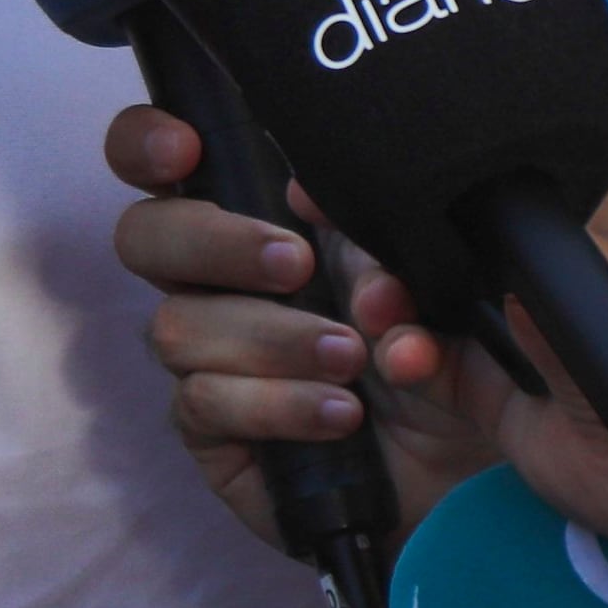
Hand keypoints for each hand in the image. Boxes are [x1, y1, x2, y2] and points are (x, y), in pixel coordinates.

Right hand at [103, 106, 500, 533]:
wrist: (464, 464)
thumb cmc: (435, 346)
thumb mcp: (419, 275)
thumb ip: (366, 232)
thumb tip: (304, 194)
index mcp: (254, 217)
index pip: (160, 161)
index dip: (147, 143)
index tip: (186, 149)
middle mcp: (213, 282)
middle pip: (143, 236)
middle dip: (213, 243)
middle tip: (293, 264)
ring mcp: (201, 358)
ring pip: (177, 326)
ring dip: (273, 338)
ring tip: (351, 358)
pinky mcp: (209, 431)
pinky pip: (207, 403)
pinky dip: (281, 404)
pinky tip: (340, 414)